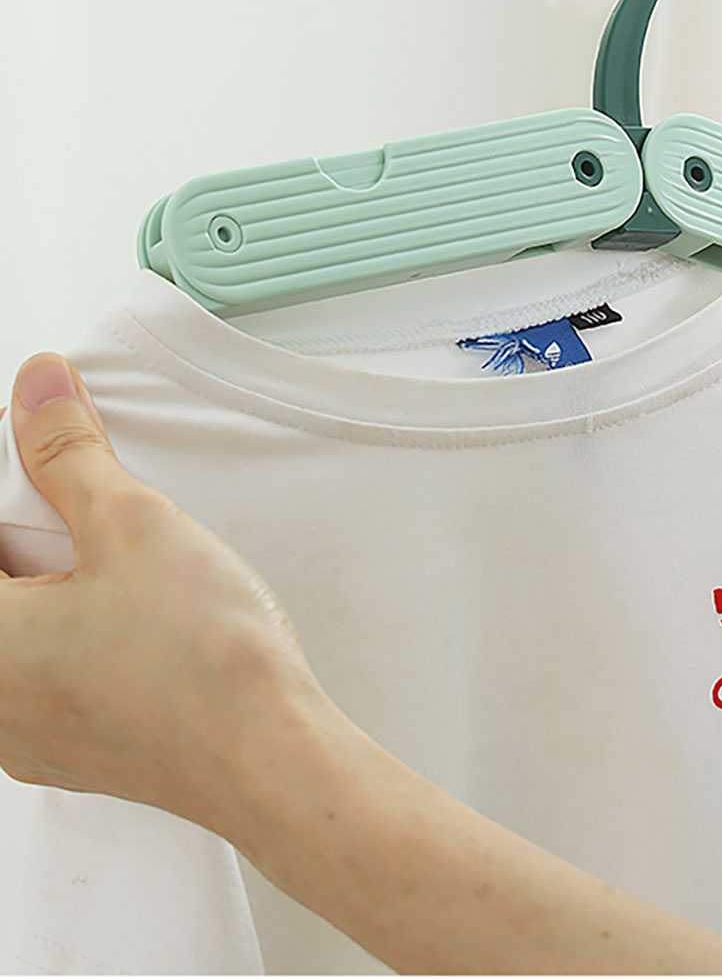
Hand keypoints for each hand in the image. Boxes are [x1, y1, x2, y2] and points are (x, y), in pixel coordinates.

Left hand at [0, 353, 325, 829]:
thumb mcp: (131, 521)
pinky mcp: (77, 754)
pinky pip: (50, 675)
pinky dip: (75, 629)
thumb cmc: (200, 661)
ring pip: (17, 637)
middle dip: (26, 535)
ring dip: (49, 584)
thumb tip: (38, 389)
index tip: (40, 464)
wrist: (270, 757)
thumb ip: (68, 452)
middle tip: (79, 501)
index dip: (10, 492)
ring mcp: (30, 739)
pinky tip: (136, 610)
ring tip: (114, 552)